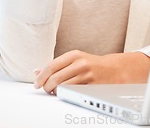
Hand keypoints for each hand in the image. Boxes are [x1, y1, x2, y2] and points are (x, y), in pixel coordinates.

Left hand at [34, 50, 149, 93]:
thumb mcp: (74, 59)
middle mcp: (80, 63)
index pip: (51, 66)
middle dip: (46, 86)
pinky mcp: (91, 87)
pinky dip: (65, 95)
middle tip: (45, 89)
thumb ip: (56, 65)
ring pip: (63, 88)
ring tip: (54, 91)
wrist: (113, 69)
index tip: (36, 82)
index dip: (41, 76)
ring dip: (55, 92)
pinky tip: (65, 93)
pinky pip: (73, 94)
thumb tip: (36, 71)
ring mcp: (87, 76)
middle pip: (55, 78)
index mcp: (74, 54)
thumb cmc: (91, 64)